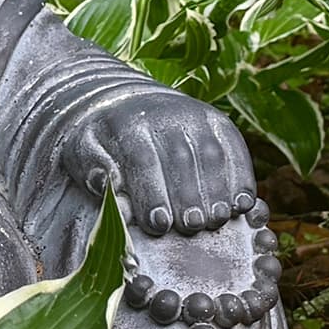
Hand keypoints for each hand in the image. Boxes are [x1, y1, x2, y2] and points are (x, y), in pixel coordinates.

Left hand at [61, 91, 259, 236]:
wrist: (126, 101)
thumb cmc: (104, 140)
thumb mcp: (84, 152)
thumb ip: (94, 172)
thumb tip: (112, 192)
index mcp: (129, 125)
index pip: (143, 161)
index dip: (152, 194)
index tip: (158, 225)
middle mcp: (166, 115)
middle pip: (181, 158)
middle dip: (187, 196)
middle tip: (192, 227)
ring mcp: (196, 115)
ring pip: (211, 154)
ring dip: (217, 190)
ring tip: (217, 220)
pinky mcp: (218, 121)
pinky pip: (235, 147)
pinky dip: (242, 175)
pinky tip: (243, 203)